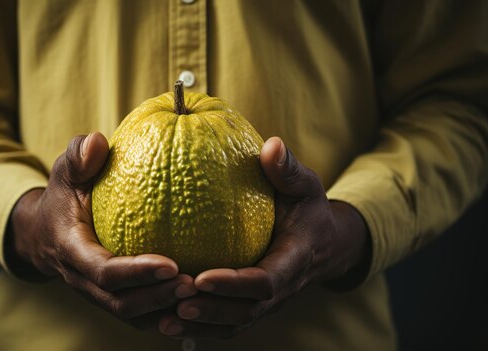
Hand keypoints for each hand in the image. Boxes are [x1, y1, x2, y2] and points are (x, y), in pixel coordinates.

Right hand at [5, 133, 196, 329]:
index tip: (172, 263)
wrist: (44, 233)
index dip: (136, 272)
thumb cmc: (64, 195)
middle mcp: (83, 281)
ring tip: (200, 296)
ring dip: (164, 311)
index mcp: (72, 251)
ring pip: (131, 316)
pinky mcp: (112, 299)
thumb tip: (98, 143)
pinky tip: (196, 306)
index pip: (103, 271)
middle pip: (120, 303)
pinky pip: (140, 316)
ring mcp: (97, 295)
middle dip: (157, 298)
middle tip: (193, 284)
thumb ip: (77, 155)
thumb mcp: (64, 171)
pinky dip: (165, 316)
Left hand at [158, 136, 370, 337]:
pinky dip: (202, 327)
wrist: (324, 243)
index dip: (235, 285)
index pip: (266, 281)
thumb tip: (272, 144)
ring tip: (163, 320)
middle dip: (212, 311)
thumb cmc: (307, 208)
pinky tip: (167, 321)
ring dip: (201, 325)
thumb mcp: (305, 185)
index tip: (202, 278)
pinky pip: (229, 323)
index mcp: (294, 259)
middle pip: (247, 311)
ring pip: (236, 323)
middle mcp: (281, 288)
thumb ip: (288, 170)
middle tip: (176, 302)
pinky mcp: (254, 306)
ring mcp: (268, 302)